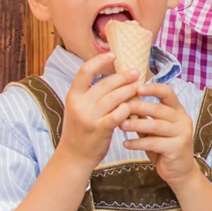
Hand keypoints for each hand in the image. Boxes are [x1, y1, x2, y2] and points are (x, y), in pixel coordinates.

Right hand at [58, 53, 139, 170]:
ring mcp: (89, 117)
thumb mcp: (79, 108)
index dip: (100, 60)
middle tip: (136, 73)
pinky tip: (134, 106)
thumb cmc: (81, 130)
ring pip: (115, 97)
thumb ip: (91, 94)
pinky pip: (118, 114)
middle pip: (105, 83)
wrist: (74, 156)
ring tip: (139, 88)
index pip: (85, 71)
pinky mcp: (100, 129)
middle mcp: (79, 104)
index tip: (113, 55)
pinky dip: (128, 108)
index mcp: (73, 96)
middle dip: (123, 77)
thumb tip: (112, 77)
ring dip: (129, 91)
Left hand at [121, 83, 196, 187]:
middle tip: (120, 108)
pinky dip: (138, 143)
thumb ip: (144, 117)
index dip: (152, 88)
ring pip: (156, 125)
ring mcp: (182, 134)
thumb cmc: (164, 148)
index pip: (168, 92)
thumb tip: (125, 102)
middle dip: (138, 107)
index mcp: (178, 111)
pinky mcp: (177, 148)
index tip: (135, 87)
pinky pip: (154, 143)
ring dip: (136, 124)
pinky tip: (126, 144)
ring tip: (120, 125)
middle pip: (159, 109)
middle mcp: (183, 120)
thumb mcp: (154, 130)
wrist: (179, 172)